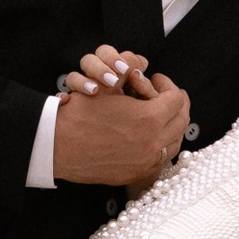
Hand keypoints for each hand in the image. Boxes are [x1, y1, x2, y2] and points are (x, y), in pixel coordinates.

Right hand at [51, 50, 190, 186]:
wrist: (57, 147)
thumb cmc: (78, 115)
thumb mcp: (106, 87)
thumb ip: (131, 74)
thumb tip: (143, 65)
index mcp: (149, 119)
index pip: (176, 99)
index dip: (168, 84)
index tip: (156, 79)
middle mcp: (153, 144)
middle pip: (182, 121)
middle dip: (177, 104)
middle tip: (165, 94)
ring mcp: (146, 162)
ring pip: (175, 142)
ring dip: (173, 125)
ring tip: (160, 114)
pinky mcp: (136, 174)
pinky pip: (161, 159)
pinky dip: (162, 144)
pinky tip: (151, 134)